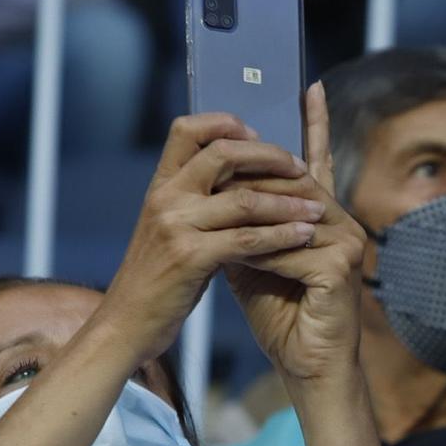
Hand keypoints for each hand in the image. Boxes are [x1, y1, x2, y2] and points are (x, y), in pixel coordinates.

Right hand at [99, 113, 321, 363]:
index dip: (225, 123)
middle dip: (270, 156)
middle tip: (300, 168)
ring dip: (288, 203)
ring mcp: (176, 226)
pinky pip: (247, 239)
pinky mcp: (191, 257)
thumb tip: (241, 179)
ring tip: (318, 208)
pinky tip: (304, 237)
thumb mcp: (170, 228)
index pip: (187, 129)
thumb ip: (197, 201)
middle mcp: (165, 197)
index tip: (257, 133)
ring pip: (244, 200)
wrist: (126, 322)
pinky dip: (282, 237)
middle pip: (223, 153)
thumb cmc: (158, 277)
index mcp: (160, 185)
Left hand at [223, 84, 368, 385]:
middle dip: (246, 183)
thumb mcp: (253, 257)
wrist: (307, 363)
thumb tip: (216, 183)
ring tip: (212, 229)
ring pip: (284, 214)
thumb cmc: (281, 313)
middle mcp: (342, 221)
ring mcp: (347, 242)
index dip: (314, 124)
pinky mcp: (341, 267)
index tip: (308, 85)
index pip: (316, 162)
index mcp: (325, 216)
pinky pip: (289, 247)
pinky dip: (259, 255)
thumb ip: (244, 221)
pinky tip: (235, 263)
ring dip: (246, 223)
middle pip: (288, 185)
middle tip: (208, 180)